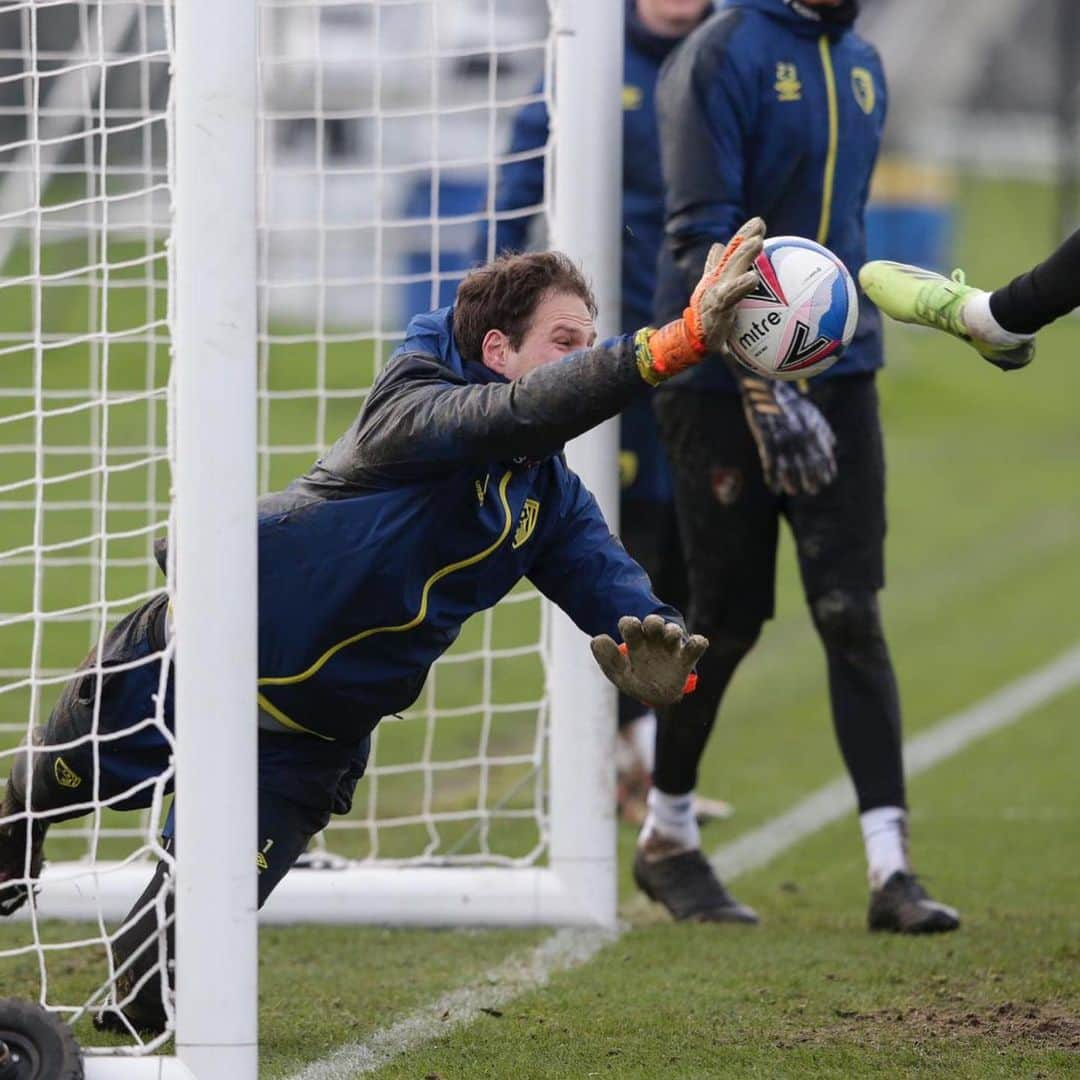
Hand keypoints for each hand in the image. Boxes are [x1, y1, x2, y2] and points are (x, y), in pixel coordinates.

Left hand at [590, 615, 707, 706]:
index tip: (627, 629)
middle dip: (651, 623)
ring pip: (673, 631)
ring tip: (670, 634)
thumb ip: (607, 657)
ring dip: (672, 631)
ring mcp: (670, 647)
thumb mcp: (617, 671)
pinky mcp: (686, 658)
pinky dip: (698, 643)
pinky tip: (698, 642)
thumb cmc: (634, 677)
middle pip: (653, 623)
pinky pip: (696, 646)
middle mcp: (653, 638)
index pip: (630, 624)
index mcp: (635, 638)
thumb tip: (598, 639)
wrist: (655, 694)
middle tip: (647, 626)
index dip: (628, 624)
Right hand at [636, 218, 765, 384]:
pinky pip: (730, 293)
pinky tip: (753, 277)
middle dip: (744, 237)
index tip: (759, 222)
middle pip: (731, 254)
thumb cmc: (708, 317)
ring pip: (731, 269)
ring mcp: (714, 291)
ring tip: (757, 242)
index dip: (743, 235)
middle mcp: (715, 279)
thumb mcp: (713, 290)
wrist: (692, 340)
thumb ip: (715, 268)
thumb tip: (716, 246)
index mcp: (717, 276)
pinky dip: (741, 284)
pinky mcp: (716, 305)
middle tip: (759, 222)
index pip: (732, 251)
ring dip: (743, 254)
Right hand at [738, 375, 836, 495]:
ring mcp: (782, 437)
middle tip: (813, 490)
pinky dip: (772, 477)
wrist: (767, 388)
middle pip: (808, 461)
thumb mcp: (810, 412)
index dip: (826, 468)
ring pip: (789, 464)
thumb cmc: (788, 402)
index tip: (827, 480)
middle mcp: (799, 434)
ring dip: (792, 480)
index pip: (823, 452)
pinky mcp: (765, 438)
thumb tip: (832, 445)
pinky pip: (769, 462)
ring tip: (794, 491)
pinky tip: (774, 487)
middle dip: (812, 477)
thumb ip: (822, 429)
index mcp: (811, 428)